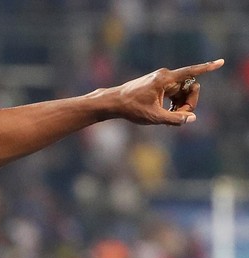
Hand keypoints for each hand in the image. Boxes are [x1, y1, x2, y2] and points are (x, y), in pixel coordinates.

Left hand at [108, 59, 223, 125]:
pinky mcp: (159, 85)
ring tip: (169, 116)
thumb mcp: (154, 117)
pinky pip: (175, 93)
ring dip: (181, 105)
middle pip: (190, 87)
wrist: (113, 102)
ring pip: (183, 92)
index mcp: (165, 79)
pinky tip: (167, 113)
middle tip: (179, 116)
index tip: (221, 62)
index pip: (191, 72)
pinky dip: (175, 103)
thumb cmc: (131, 108)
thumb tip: (192, 118)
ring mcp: (162, 80)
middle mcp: (165, 76)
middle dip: (189, 103)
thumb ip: (175, 119)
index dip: (207, 68)